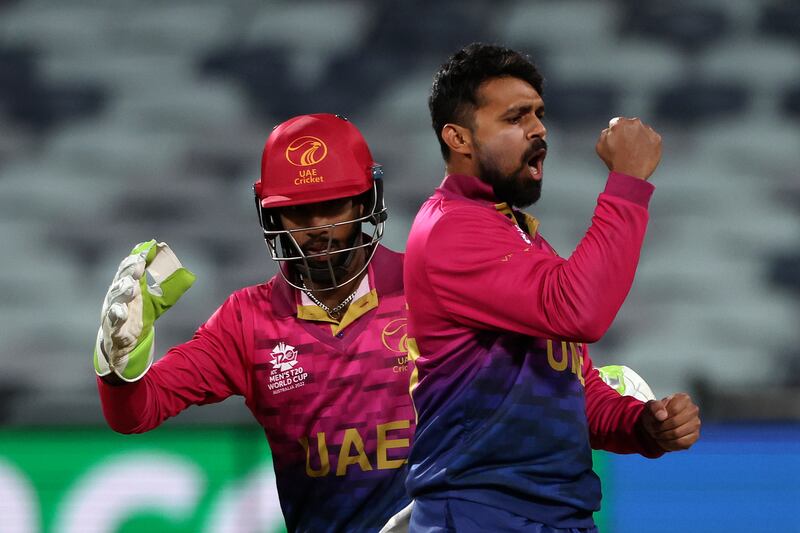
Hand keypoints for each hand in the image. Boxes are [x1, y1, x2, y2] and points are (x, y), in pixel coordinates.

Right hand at [93, 240, 194, 381]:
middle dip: (129, 269)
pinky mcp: (113, 327)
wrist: (122, 344)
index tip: (149, 248)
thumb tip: (188, 274)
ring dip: (123, 289)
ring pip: (115, 297)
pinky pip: (113, 320)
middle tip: (138, 262)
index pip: (132, 267)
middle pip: (122, 278)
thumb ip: (169, 288)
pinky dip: (116, 314)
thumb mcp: (156, 301)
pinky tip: (121, 310)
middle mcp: (119, 295)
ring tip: (130, 284)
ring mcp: (114, 310)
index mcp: (129, 286)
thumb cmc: (137, 316)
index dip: (139, 257)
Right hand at [596, 117, 661, 179]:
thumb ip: (604, 133)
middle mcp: (635, 123)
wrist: (630, 174)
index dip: (615, 132)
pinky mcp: (657, 139)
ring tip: (635, 152)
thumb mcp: (600, 146)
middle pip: (630, 125)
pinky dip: (648, 145)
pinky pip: (652, 139)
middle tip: (626, 147)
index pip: (616, 122)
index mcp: (619, 123)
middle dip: (628, 133)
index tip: (616, 140)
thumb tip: (610, 131)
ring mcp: (647, 131)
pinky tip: (642, 154)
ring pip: (642, 131)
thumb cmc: (614, 161)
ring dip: (639, 138)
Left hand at [639, 393, 700, 451]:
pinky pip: (681, 443)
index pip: (674, 409)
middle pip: (675, 422)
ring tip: (658, 434)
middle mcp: (693, 410)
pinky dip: (668, 443)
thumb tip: (662, 416)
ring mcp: (696, 423)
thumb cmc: (655, 413)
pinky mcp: (695, 436)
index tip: (654, 419)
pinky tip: (664, 440)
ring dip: (663, 436)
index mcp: (684, 399)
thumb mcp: (651, 407)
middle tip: (653, 429)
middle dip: (661, 427)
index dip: (662, 417)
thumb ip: (655, 407)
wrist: (657, 425)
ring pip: (677, 434)